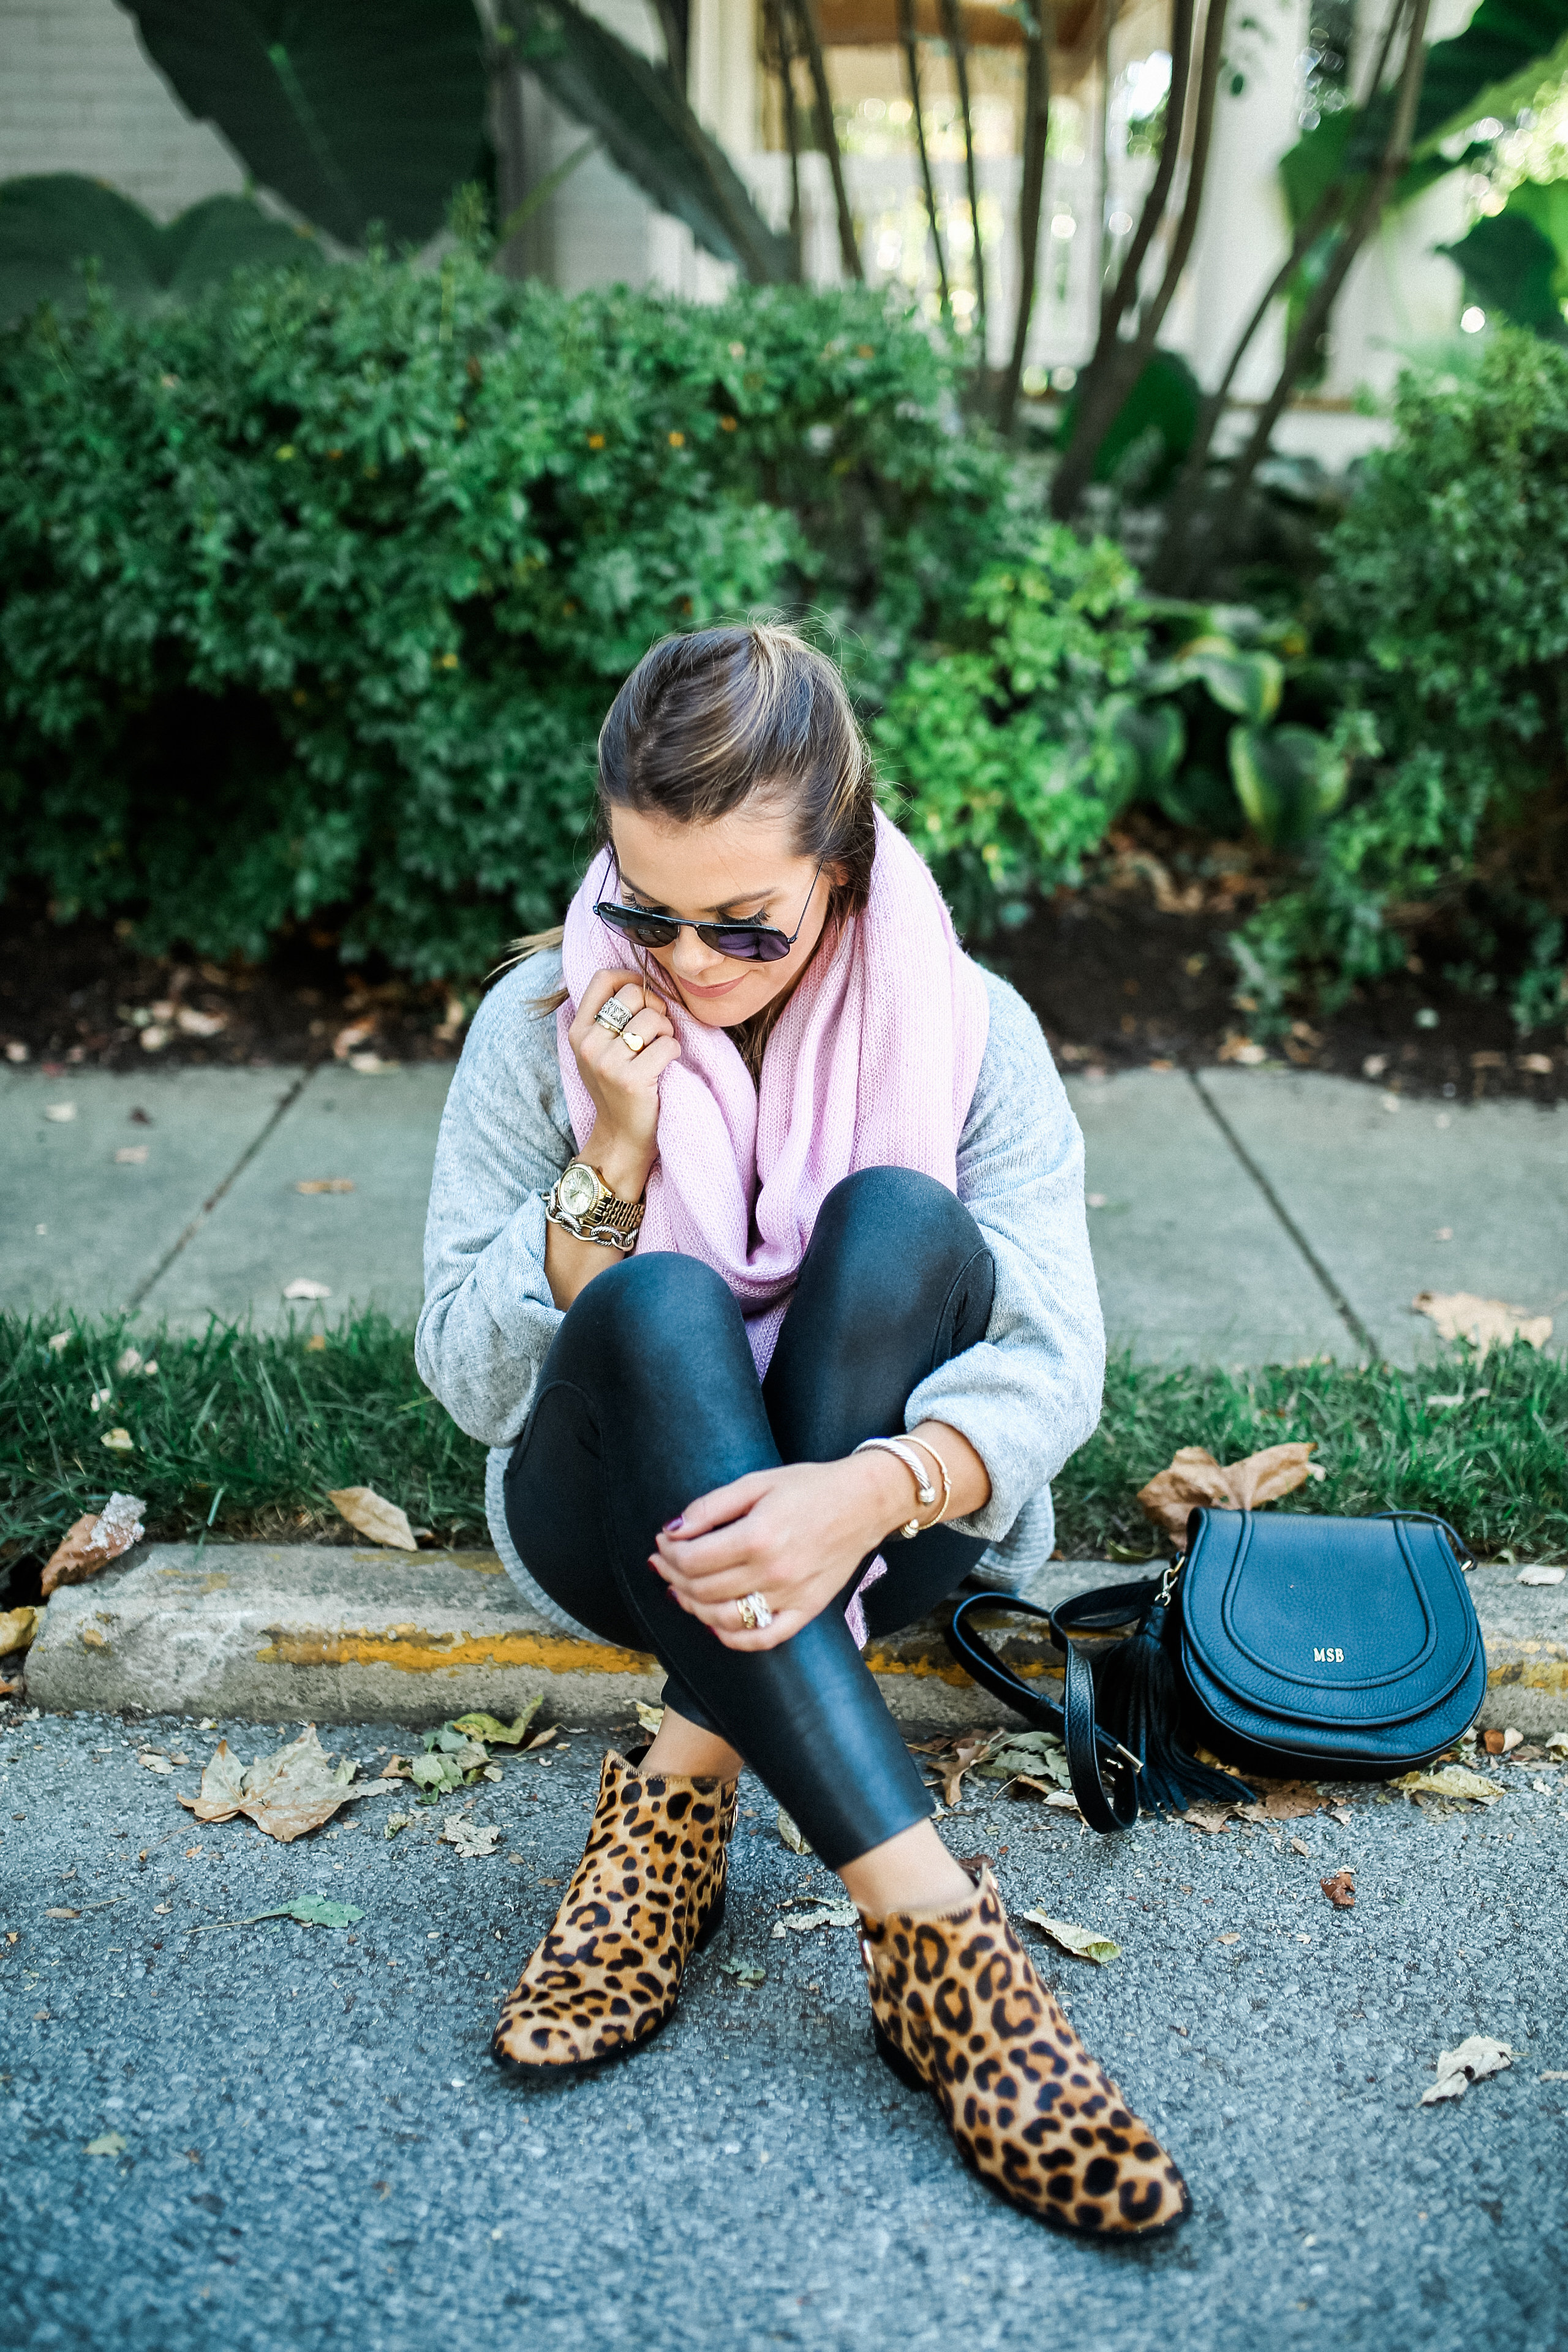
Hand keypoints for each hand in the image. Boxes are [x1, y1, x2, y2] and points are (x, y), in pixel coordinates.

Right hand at [567, 968, 680, 1195]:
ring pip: (654, 1019)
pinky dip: (674, 1053)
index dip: (631, 978)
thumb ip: (609, 1017)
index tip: (644, 997)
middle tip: (657, 1032)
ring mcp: (608, 1062)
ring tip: (659, 1052)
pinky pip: (668, 1045)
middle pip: (634, 994)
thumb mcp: (599, 1050)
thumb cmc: (618, 1089)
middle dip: (655, 1008)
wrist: (620, 1138)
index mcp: (579, 1030)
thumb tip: (640, 979)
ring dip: (667, 1033)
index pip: (603, 978)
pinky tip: (665, 1067)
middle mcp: (588, 1043)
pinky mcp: (631, 1079)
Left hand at [649, 1454, 916, 1651]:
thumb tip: (673, 1530)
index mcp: (758, 1536)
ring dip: (693, 1607)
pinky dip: (732, 1638)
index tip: (663, 1541)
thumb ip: (711, 1507)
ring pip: (723, 1619)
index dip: (669, 1552)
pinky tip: (715, 1623)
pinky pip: (762, 1638)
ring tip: (682, 1590)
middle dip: (673, 1576)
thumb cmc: (810, 1486)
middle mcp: (773, 1572)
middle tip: (665, 1562)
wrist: (865, 1502)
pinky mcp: (806, 1611)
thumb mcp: (757, 1482)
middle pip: (702, 1590)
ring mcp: (791, 1596)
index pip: (693, 1560)